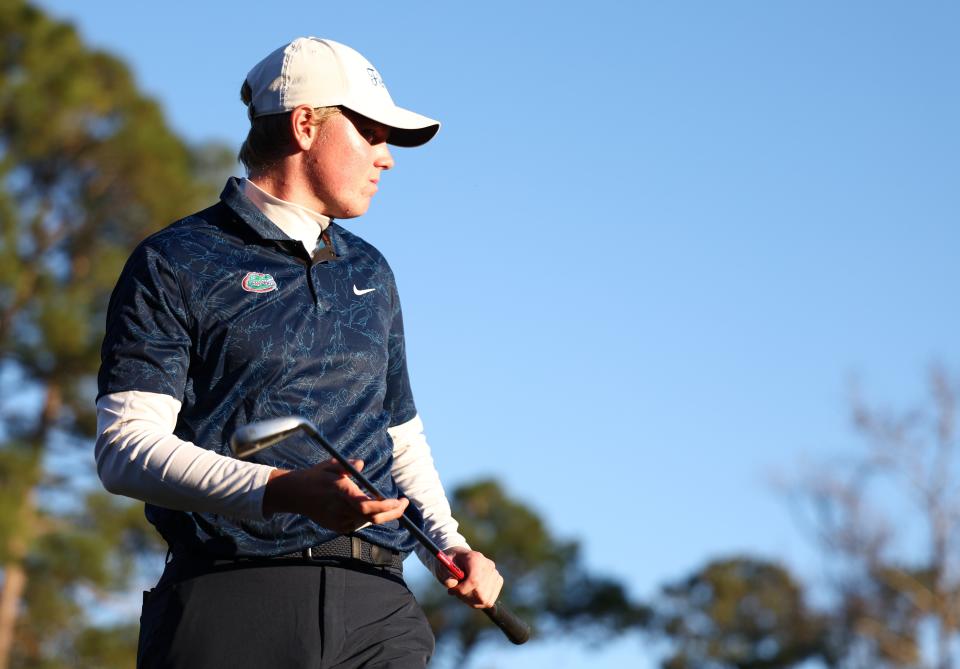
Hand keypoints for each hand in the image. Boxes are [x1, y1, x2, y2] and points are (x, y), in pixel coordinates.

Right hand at [263, 459, 408, 532]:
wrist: (294, 494)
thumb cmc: (315, 476)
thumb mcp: (331, 465)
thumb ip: (348, 466)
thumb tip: (362, 464)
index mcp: (341, 491)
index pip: (367, 506)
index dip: (386, 507)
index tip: (400, 501)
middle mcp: (340, 509)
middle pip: (372, 518)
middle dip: (392, 512)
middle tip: (404, 503)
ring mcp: (338, 521)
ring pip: (367, 521)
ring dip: (380, 513)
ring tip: (386, 502)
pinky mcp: (336, 527)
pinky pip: (359, 523)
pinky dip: (367, 516)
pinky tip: (368, 507)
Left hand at [438, 546, 503, 608]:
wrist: (460, 558)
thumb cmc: (451, 563)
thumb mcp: (443, 567)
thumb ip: (445, 576)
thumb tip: (452, 584)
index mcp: (475, 558)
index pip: (474, 580)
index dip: (463, 590)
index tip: (452, 590)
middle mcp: (488, 565)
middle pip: (480, 593)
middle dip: (465, 596)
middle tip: (456, 591)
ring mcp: (495, 573)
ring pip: (485, 599)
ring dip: (471, 601)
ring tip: (463, 592)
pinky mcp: (498, 581)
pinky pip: (489, 601)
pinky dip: (478, 602)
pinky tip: (471, 593)